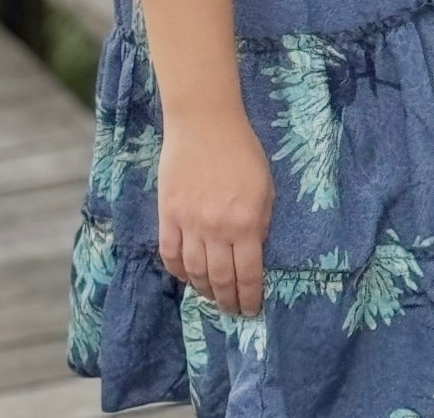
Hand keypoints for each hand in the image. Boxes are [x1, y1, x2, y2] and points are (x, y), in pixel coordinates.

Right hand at [157, 105, 275, 317]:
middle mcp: (217, 229)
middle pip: (220, 279)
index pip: (248, 274)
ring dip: (204, 290)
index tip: (252, 309)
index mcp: (246, 223)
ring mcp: (189, 223)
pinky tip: (187, 277)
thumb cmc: (242, 149)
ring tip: (212, 297)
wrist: (205, 122)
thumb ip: (260, 221)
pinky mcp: (168, 214)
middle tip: (232, 311)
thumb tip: (254, 250)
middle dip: (228, 301)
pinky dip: (178, 271)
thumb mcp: (265, 186)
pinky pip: (170, 254)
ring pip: (194, 271)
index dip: (250, 297)